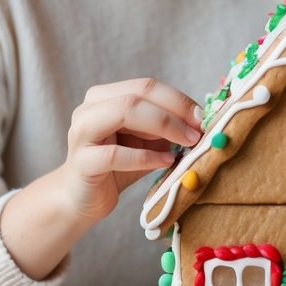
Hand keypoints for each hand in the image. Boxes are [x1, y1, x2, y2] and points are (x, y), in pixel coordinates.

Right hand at [60, 77, 201, 226]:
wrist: (83, 200)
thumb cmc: (118, 167)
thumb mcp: (146, 141)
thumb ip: (166, 127)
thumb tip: (201, 120)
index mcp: (105, 97)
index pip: (146, 86)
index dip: (178, 98)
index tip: (203, 115)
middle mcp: (89, 108)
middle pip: (137, 94)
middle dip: (174, 110)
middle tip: (199, 130)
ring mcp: (81, 132)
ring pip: (124, 113)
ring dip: (163, 126)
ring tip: (187, 143)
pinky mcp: (81, 161)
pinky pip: (116, 154)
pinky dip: (147, 157)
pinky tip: (167, 161)